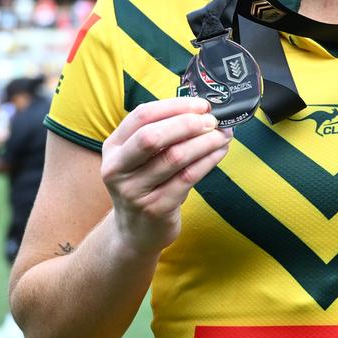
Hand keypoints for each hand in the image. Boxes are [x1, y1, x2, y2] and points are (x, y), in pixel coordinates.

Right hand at [101, 97, 231, 254]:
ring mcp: (134, 191)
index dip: (174, 106)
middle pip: (152, 137)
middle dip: (188, 124)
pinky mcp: (155, 209)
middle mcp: (117, 168)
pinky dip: (208, 161)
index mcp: (114, 147)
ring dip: (204, 142)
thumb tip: (202, 110)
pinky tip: (219, 153)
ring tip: (223, 135)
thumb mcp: (140, 158)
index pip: (142, 116)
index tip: (201, 104)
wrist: (136, 233)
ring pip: (174, 157)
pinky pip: (187, 178)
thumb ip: (162, 134)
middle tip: (213, 120)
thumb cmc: (146, 185)